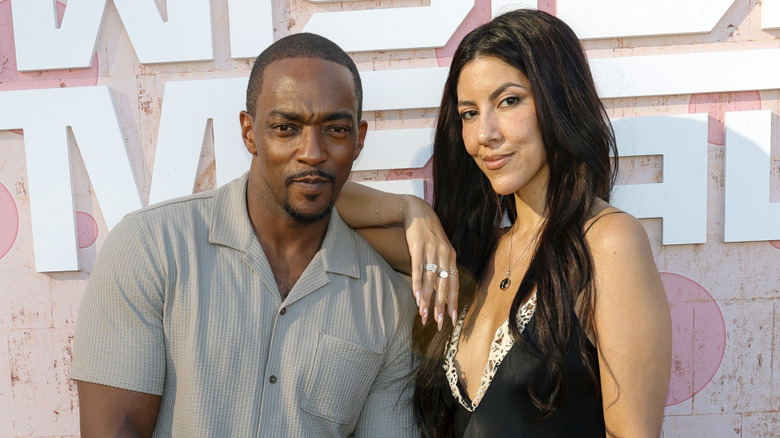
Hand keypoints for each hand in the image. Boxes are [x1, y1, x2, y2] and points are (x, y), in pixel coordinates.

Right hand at [403, 195, 458, 329]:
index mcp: (451, 256)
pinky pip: (418, 269)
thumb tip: (442, 285)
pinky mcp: (417, 247)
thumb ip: (442, 264)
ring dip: (428, 299)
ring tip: (424, 314)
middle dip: (442, 306)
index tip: (452, 318)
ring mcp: (431, 251)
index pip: (454, 283)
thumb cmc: (428, 232)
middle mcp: (444, 254)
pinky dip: (418, 284)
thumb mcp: (440, 247)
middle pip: (444, 285)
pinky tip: (416, 296)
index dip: (453, 301)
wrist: (418, 211)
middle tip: (439, 322)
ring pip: (431, 280)